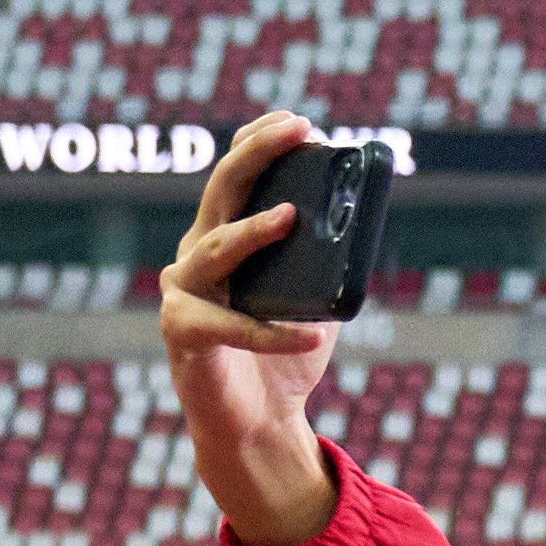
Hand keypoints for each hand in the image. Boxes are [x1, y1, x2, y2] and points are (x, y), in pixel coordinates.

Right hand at [157, 109, 347, 545]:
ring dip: (254, 232)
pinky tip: (313, 335)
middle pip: (220, 193)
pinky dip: (275, 333)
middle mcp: (195, 257)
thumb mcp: (314, 302)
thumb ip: (328, 265)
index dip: (258, 142)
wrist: (257, 425)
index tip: (297, 120)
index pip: (233, 177)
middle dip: (256, 156)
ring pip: (214, 250)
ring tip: (293, 217)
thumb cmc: (282, 358)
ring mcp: (183, 294)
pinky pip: (233, 327)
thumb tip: (363, 223)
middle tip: (296, 132)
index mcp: (221, 240)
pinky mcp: (184, 336)